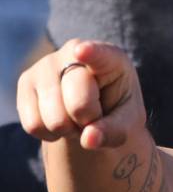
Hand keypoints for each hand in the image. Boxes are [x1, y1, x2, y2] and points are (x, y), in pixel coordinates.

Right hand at [17, 39, 146, 150]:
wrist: (91, 110)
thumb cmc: (116, 110)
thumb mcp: (127, 122)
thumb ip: (113, 131)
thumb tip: (88, 140)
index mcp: (109, 58)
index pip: (98, 54)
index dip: (90, 53)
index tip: (82, 51)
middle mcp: (72, 53)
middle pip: (79, 104)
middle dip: (88, 122)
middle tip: (94, 116)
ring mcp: (45, 65)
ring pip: (54, 119)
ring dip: (69, 131)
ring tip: (78, 118)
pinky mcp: (25, 82)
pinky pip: (33, 125)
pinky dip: (50, 134)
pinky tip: (60, 120)